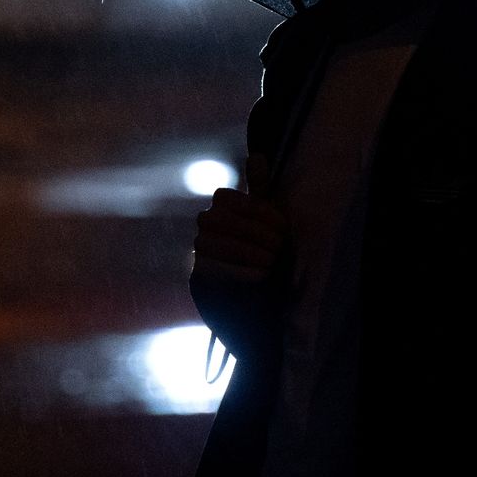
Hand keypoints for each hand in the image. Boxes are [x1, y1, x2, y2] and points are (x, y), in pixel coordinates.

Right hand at [190, 156, 288, 351]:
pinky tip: (260, 277)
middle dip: (249, 231)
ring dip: (245, 251)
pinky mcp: (198, 286)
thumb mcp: (274, 228)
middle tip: (279, 248)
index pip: (222, 197)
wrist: (270, 322)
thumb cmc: (274, 270)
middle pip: (213, 219)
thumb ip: (262, 193)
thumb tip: (257, 154)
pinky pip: (207, 270)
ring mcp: (198, 261)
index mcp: (224, 218)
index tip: (278, 225)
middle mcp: (205, 237)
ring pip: (208, 243)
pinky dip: (237, 271)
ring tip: (272, 263)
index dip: (250, 207)